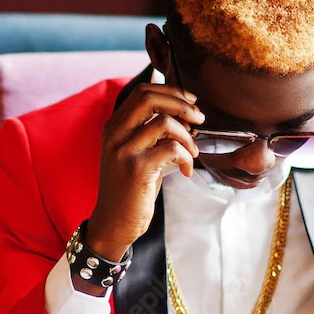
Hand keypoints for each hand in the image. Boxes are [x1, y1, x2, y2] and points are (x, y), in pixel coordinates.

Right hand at [84, 83, 203, 272]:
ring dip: (187, 136)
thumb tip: (185, 112)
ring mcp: (124, 150)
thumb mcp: (136, 153)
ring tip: (192, 153)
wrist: (113, 222)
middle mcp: (115, 134)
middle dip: (182, 104)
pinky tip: (185, 170)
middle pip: (150, 98)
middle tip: (199, 118)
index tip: (191, 101)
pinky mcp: (136, 169)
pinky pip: (171, 149)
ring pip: (164, 122)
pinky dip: (186, 157)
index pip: (142, 91)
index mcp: (114, 126)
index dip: (171, 91)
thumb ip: (152, 131)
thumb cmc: (131, 188)